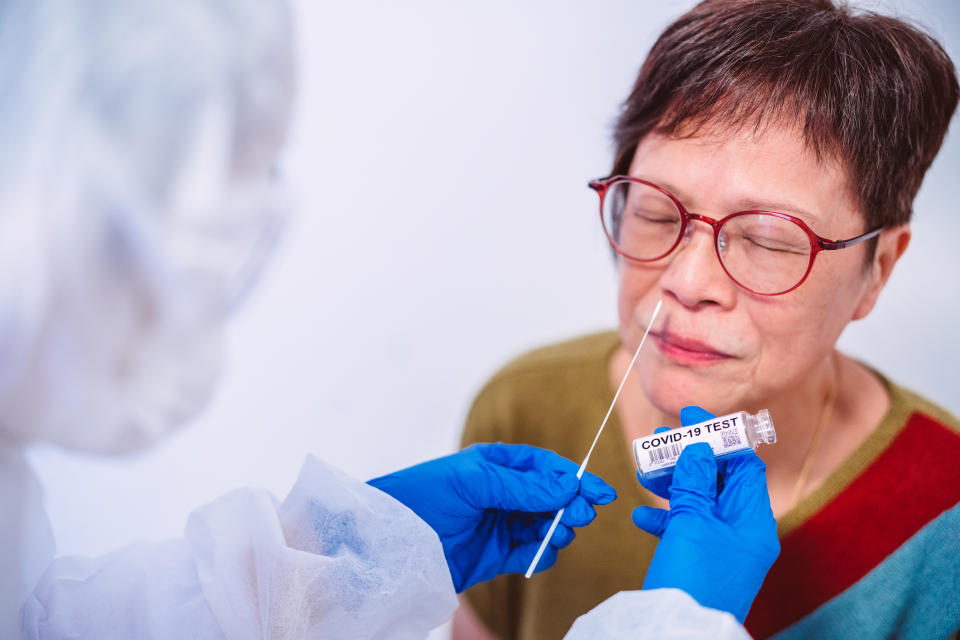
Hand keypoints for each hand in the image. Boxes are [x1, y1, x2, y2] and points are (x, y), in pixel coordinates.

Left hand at [368, 443, 615, 591]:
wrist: (392, 542)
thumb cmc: (423, 496)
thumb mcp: (473, 482)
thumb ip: (520, 487)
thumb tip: (565, 489)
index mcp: (496, 466)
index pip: (544, 468)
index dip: (574, 478)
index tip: (600, 492)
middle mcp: (502, 494)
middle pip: (551, 498)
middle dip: (571, 505)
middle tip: (583, 515)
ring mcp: (499, 525)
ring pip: (544, 526)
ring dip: (558, 529)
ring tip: (559, 533)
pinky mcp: (494, 556)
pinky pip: (529, 555)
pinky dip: (541, 555)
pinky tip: (542, 552)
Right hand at [632, 407, 779, 622]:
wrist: (679, 635)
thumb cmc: (692, 579)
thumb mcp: (692, 522)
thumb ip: (695, 480)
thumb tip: (699, 446)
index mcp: (753, 521)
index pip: (743, 464)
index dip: (717, 436)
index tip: (689, 417)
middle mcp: (743, 533)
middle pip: (720, 480)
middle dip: (689, 457)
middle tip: (660, 441)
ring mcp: (722, 549)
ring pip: (700, 502)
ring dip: (673, 483)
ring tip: (645, 472)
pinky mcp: (701, 562)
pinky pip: (686, 528)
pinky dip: (665, 516)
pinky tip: (641, 515)